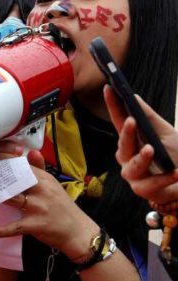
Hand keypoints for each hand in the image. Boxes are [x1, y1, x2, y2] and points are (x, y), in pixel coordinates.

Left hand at [0, 149, 99, 261]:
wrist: (78, 232)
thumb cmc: (62, 207)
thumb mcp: (53, 185)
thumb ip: (40, 169)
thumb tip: (32, 151)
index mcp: (44, 179)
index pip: (21, 166)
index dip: (3, 162)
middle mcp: (41, 190)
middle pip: (15, 179)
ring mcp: (38, 207)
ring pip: (12, 199)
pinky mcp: (36, 225)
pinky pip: (16, 227)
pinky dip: (3, 230)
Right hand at [104, 85, 177, 207]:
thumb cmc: (174, 156)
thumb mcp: (165, 133)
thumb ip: (149, 117)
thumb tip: (134, 98)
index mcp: (131, 142)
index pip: (118, 121)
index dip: (113, 106)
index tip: (109, 89)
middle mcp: (127, 158)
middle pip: (123, 145)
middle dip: (126, 134)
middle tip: (132, 121)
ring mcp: (134, 176)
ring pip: (133, 167)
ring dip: (142, 158)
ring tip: (150, 149)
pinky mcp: (145, 191)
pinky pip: (152, 185)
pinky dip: (164, 178)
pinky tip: (175, 172)